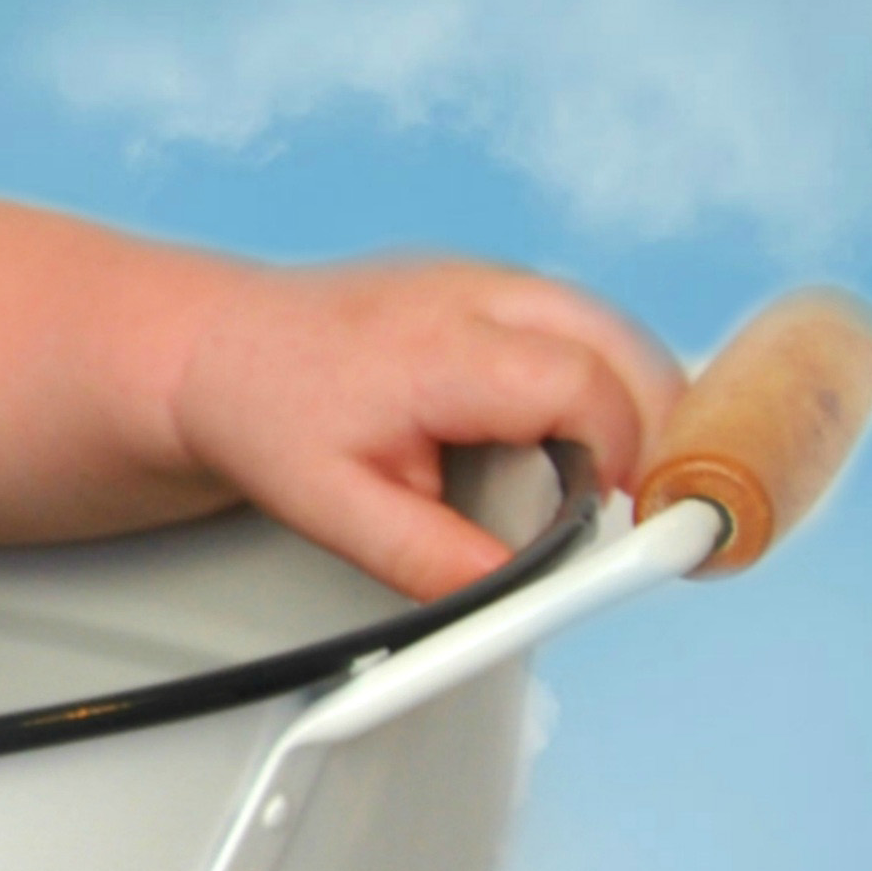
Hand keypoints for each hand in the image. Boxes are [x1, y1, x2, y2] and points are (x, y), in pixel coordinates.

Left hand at [173, 259, 681, 599]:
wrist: (213, 352)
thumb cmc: (265, 415)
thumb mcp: (330, 509)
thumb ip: (427, 557)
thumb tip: (511, 592)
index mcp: (439, 350)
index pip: (583, 389)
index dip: (622, 458)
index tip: (617, 517)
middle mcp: (474, 293)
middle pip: (624, 346)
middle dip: (657, 426)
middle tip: (636, 503)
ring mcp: (487, 278)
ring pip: (614, 329)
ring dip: (632, 402)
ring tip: (601, 477)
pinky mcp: (494, 284)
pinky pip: (583, 326)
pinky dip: (599, 380)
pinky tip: (567, 436)